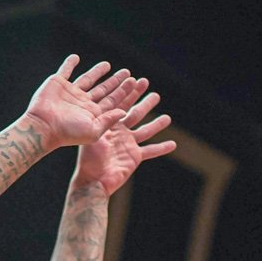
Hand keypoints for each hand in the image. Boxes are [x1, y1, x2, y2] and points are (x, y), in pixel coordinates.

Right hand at [25, 55, 136, 149]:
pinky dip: (69, 64)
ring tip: (108, 65)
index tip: (134, 83)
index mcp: (93, 113)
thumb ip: (109, 121)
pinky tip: (76, 58)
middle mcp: (83, 102)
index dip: (123, 92)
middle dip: (115, 81)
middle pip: (104, 89)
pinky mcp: (57, 84)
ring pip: (88, 79)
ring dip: (97, 72)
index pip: (112, 100)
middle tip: (127, 73)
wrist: (43, 127)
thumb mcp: (93, 131)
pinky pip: (65, 71)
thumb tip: (124, 111)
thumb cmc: (68, 133)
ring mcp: (70, 92)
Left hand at [72, 77, 176, 195]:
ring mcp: (128, 144)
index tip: (135, 79)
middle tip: (150, 89)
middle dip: (143, 101)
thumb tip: (119, 110)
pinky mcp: (135, 157)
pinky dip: (162, 148)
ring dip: (157, 123)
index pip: (120, 104)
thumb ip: (106, 123)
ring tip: (167, 117)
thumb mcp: (95, 137)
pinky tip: (173, 144)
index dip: (128, 92)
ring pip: (146, 130)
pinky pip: (151, 151)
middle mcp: (119, 132)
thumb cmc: (88, 160)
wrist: (93, 181)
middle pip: (135, 113)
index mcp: (108, 124)